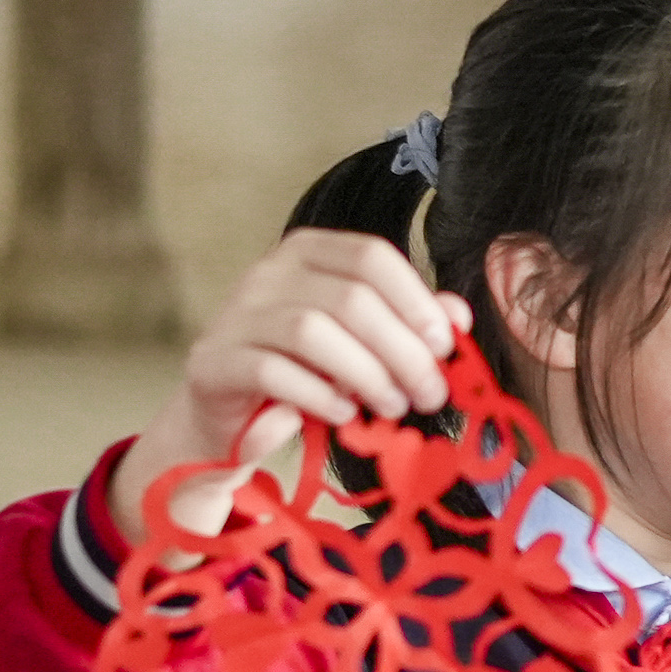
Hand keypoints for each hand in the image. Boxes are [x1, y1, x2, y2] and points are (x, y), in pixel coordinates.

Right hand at [109, 232, 472, 548]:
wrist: (232, 418)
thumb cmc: (308, 371)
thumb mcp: (364, 343)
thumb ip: (407, 322)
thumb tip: (458, 315)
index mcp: (309, 253)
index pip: (372, 257)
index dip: (416, 300)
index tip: (445, 346)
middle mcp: (267, 273)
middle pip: (350, 299)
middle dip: (402, 351)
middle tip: (429, 393)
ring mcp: (235, 315)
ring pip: (312, 331)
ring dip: (366, 374)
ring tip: (392, 405)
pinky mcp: (212, 361)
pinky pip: (272, 371)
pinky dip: (318, 394)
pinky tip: (344, 413)